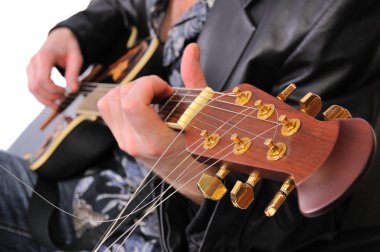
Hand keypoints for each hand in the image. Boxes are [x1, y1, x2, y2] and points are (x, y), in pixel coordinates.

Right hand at [27, 28, 82, 108]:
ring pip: (31, 88)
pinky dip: (42, 95)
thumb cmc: (69, 47)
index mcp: (44, 57)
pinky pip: (33, 86)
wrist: (61, 38)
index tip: (65, 93)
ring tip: (58, 103)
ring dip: (44, 99)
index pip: (43, 80)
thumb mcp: (76, 58)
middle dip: (49, 97)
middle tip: (63, 99)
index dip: (53, 90)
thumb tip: (74, 90)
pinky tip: (53, 99)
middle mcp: (34, 62)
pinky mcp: (31, 71)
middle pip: (35, 86)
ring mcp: (30, 67)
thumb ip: (73, 74)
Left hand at [98, 43, 210, 202]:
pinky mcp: (121, 140)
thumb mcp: (203, 117)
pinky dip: (123, 99)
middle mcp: (133, 143)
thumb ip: (194, 80)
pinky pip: (108, 110)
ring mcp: (124, 143)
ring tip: (152, 98)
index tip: (166, 90)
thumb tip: (191, 48)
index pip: (131, 104)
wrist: (192, 180)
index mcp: (155, 142)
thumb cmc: (202, 152)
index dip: (147, 85)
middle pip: (118, 97)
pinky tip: (144, 104)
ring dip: (130, 90)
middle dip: (141, 84)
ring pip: (108, 101)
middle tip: (162, 94)